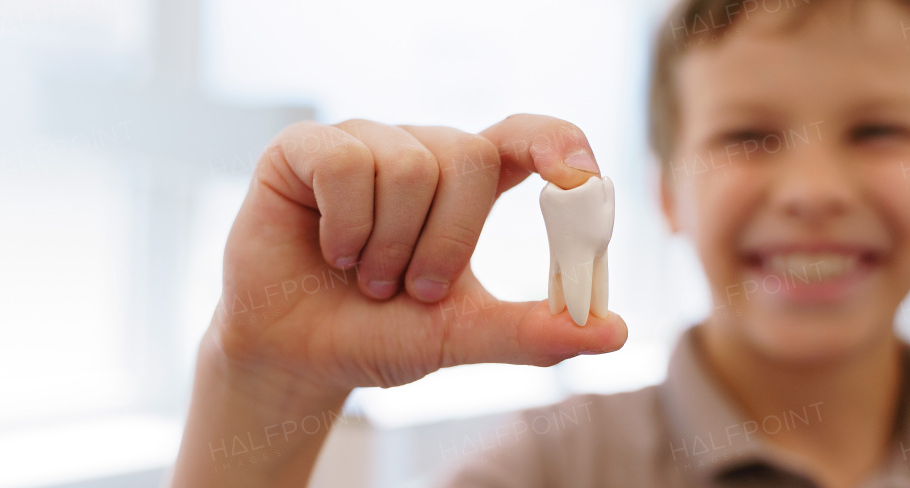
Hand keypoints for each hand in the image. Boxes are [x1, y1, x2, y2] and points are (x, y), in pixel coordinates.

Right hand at [209, 114, 628, 396]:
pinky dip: (345, 225)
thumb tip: (613, 331)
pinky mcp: (305, 148)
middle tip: (418, 290)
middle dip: (448, 239)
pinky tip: (331, 251)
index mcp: (467, 186)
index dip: (556, 142)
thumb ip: (531, 331)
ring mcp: (362, 144)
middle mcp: (420, 153)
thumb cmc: (380, 335)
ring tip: (365, 277)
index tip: (580, 180)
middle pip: (467, 154)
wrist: (296, 357)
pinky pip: (346, 161)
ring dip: (389, 244)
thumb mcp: (460, 336)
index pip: (524, 135)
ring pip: (406, 163)